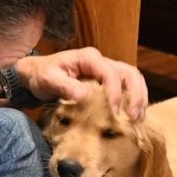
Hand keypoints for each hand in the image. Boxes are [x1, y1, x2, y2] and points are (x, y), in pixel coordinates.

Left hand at [16, 47, 148, 119]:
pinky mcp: (106, 81)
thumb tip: (85, 96)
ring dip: (139, 98)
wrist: (37, 74)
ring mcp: (105, 70)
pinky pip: (126, 87)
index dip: (115, 92)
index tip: (114, 112)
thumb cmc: (42, 75)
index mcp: (89, 58)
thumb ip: (66, 86)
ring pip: (132, 79)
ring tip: (137, 118)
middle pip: (129, 73)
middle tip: (132, 116)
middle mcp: (101, 61)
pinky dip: (133, 100)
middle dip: (136, 94)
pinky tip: (132, 116)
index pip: (110, 73)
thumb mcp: (49, 80)